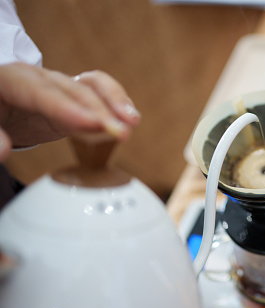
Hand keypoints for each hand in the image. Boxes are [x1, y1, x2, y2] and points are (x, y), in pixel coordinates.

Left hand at [0, 62, 140, 160]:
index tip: (89, 124)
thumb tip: (3, 151)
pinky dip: (116, 104)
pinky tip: (129, 119)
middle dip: (101, 110)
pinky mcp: (72, 102)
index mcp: (12, 81)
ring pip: (93, 85)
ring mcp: (59, 88)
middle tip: (121, 132)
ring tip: (133, 121)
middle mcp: (40, 80)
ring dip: (116, 101)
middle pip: (74, 89)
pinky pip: (98, 95)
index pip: (42, 93)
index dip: (67, 108)